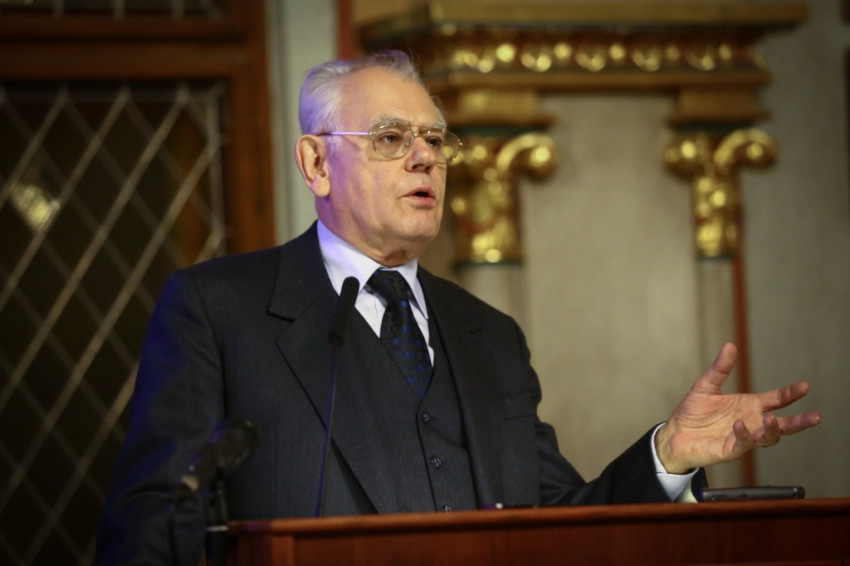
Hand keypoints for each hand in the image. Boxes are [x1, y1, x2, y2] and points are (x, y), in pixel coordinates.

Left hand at [655, 343, 821, 473]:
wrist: (675, 434)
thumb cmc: (692, 412)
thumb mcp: (706, 385)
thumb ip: (720, 368)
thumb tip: (730, 346)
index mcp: (749, 406)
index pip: (776, 400)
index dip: (790, 394)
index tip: (804, 386)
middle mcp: (751, 422)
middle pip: (782, 424)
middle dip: (799, 422)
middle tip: (814, 416)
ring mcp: (742, 437)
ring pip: (767, 437)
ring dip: (772, 429)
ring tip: (771, 418)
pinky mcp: (730, 450)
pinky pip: (742, 444)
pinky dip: (744, 434)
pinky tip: (739, 424)